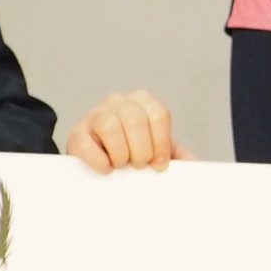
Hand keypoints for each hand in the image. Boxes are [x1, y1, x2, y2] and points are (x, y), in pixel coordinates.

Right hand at [66, 90, 193, 172]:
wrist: (102, 158)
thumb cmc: (135, 151)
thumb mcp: (157, 149)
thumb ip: (178, 155)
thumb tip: (193, 164)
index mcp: (143, 101)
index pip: (158, 115)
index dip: (162, 143)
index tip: (159, 164)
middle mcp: (118, 101)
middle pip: (135, 120)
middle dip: (141, 150)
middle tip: (139, 165)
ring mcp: (95, 114)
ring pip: (110, 126)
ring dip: (121, 153)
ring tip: (122, 165)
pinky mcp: (76, 133)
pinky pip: (86, 144)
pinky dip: (99, 160)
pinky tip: (107, 169)